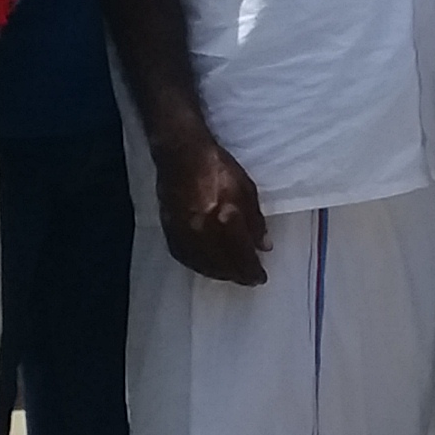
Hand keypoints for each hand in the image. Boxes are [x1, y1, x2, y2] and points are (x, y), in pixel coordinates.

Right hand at [154, 129, 271, 284]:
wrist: (182, 156)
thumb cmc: (219, 169)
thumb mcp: (247, 190)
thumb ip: (256, 221)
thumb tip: (264, 247)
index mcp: (225, 219)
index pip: (242, 256)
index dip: (252, 271)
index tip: (260, 278)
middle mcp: (203, 231)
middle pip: (223, 266)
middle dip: (238, 275)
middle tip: (248, 279)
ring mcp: (183, 233)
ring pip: (203, 265)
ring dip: (219, 274)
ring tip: (231, 274)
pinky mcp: (169, 231)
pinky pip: (185, 258)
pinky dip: (199, 266)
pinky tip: (207, 266)